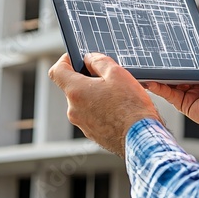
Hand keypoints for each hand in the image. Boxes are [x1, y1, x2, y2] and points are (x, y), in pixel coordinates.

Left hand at [48, 53, 162, 157]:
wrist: (141, 138)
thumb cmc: (131, 107)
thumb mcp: (118, 74)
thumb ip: (99, 61)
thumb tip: (90, 59)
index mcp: (76, 92)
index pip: (57, 71)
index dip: (64, 61)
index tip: (74, 58)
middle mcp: (74, 110)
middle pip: (73, 87)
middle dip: (87, 80)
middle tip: (108, 78)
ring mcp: (82, 124)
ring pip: (83, 102)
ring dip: (95, 96)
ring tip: (117, 96)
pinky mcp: (92, 134)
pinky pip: (91, 116)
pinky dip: (100, 110)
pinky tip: (118, 110)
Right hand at [144, 46, 198, 133]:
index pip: (191, 68)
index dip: (181, 61)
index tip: (171, 53)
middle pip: (179, 76)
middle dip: (167, 68)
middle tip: (155, 59)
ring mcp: (191, 97)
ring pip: (171, 85)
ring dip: (159, 78)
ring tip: (148, 69)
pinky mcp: (185, 105)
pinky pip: (169, 95)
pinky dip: (159, 88)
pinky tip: (150, 81)